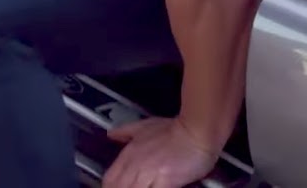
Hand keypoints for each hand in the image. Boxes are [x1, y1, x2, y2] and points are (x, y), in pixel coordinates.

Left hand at [103, 117, 218, 187]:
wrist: (198, 131)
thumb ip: (126, 131)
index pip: (109, 180)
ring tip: (146, 187)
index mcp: (129, 154)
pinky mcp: (166, 183)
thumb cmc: (173, 129)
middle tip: (134, 187)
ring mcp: (150, 174)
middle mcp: (136, 166)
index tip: (118, 187)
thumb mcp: (145, 126)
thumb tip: (110, 135)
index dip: (110, 187)